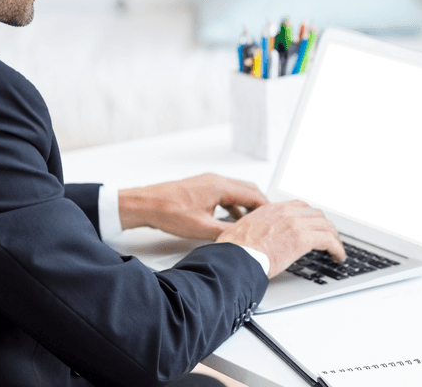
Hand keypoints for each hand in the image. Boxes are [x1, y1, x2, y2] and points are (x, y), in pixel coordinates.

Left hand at [118, 173, 266, 239]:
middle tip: (268, 221)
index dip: (267, 208)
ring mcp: (208, 182)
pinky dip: (233, 206)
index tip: (275, 218)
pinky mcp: (201, 188)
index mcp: (220, 186)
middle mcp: (216, 180)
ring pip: (236, 192)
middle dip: (259, 206)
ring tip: (253, 223)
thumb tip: (241, 241)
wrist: (146, 204)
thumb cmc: (168, 211)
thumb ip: (225, 233)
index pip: (253, 194)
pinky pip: (225, 194)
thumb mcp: (201, 228)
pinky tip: (231, 220)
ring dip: (246, 206)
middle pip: (248, 190)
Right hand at [215, 200, 345, 277]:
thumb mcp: (244, 233)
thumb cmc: (234, 250)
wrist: (235, 257)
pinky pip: (329, 240)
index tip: (314, 225)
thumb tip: (254, 243)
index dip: (310, 217)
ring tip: (336, 249)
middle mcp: (285, 212)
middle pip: (315, 214)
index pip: (299, 206)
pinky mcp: (303, 238)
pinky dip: (337, 248)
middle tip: (328, 238)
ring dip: (333, 237)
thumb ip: (255, 232)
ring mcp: (295, 223)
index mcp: (271, 209)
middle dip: (324, 226)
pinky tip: (338, 256)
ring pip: (325, 225)